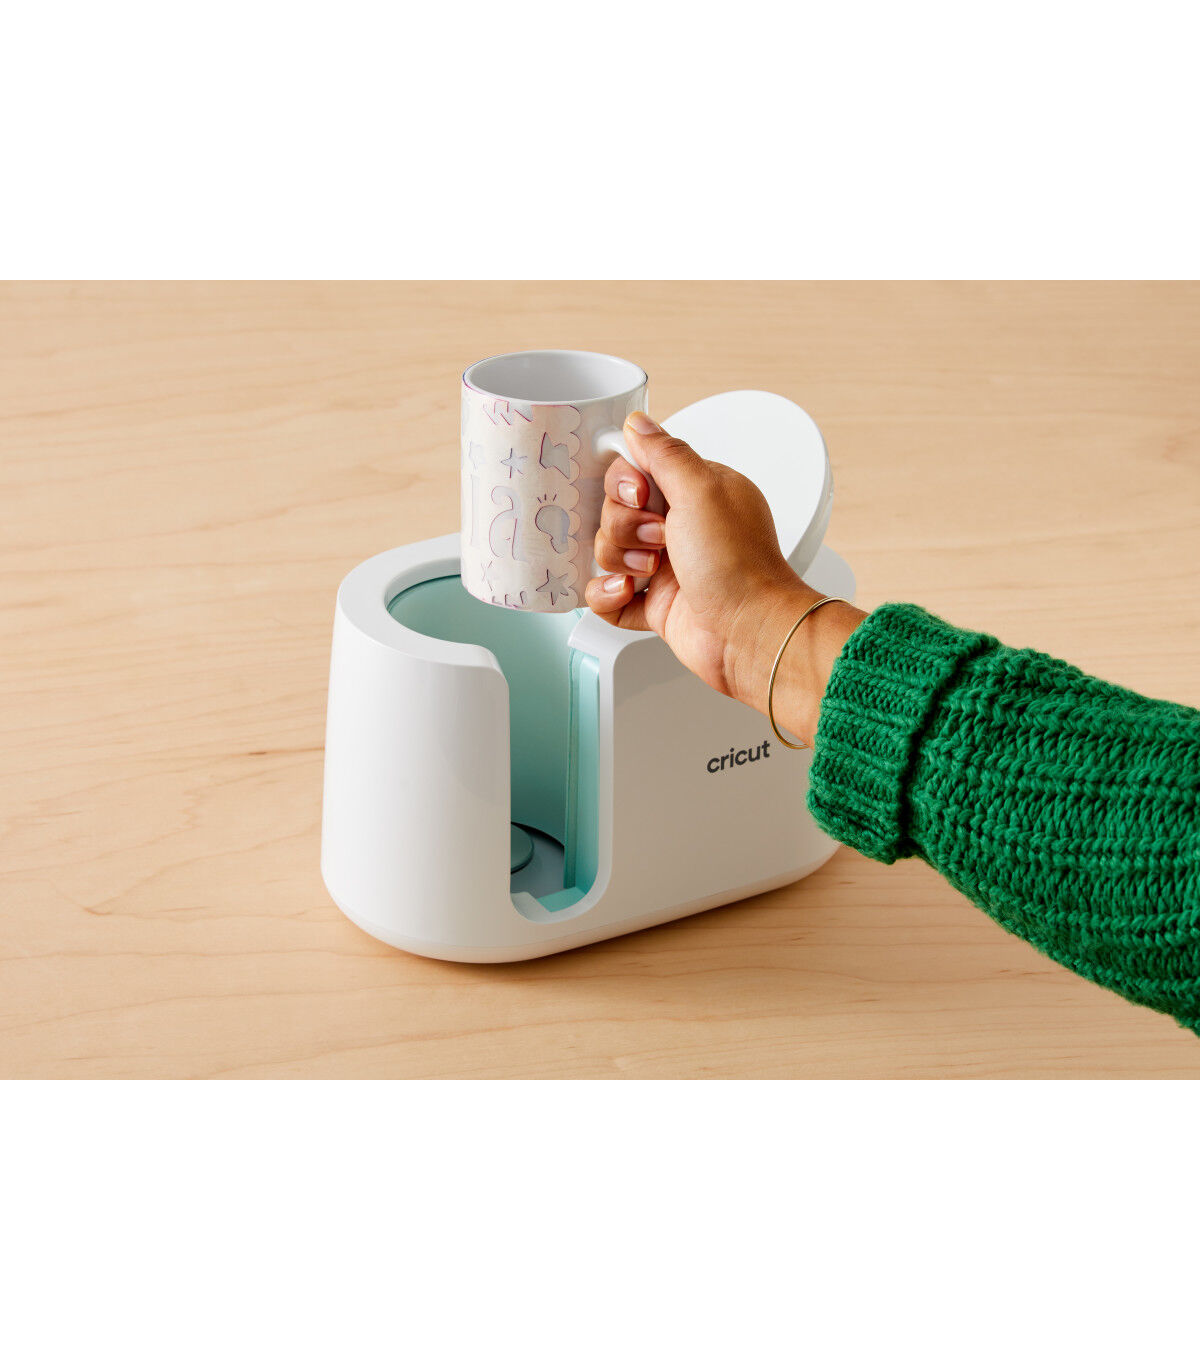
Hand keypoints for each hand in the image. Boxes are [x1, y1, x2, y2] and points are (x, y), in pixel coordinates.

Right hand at [584, 411, 864, 743]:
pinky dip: (608, 595)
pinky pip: (606, 595)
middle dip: (624, 526)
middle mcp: (679, 527)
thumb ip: (665, 453)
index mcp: (695, 492)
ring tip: (652, 571)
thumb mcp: (702, 489)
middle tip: (658, 539)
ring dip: (621, 560)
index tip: (640, 496)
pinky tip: (628, 594)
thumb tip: (639, 423)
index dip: (624, 484)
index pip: (635, 472)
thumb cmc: (737, 565)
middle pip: (614, 512)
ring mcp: (664, 567)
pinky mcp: (653, 605)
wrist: (749, 632)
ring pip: (607, 552)